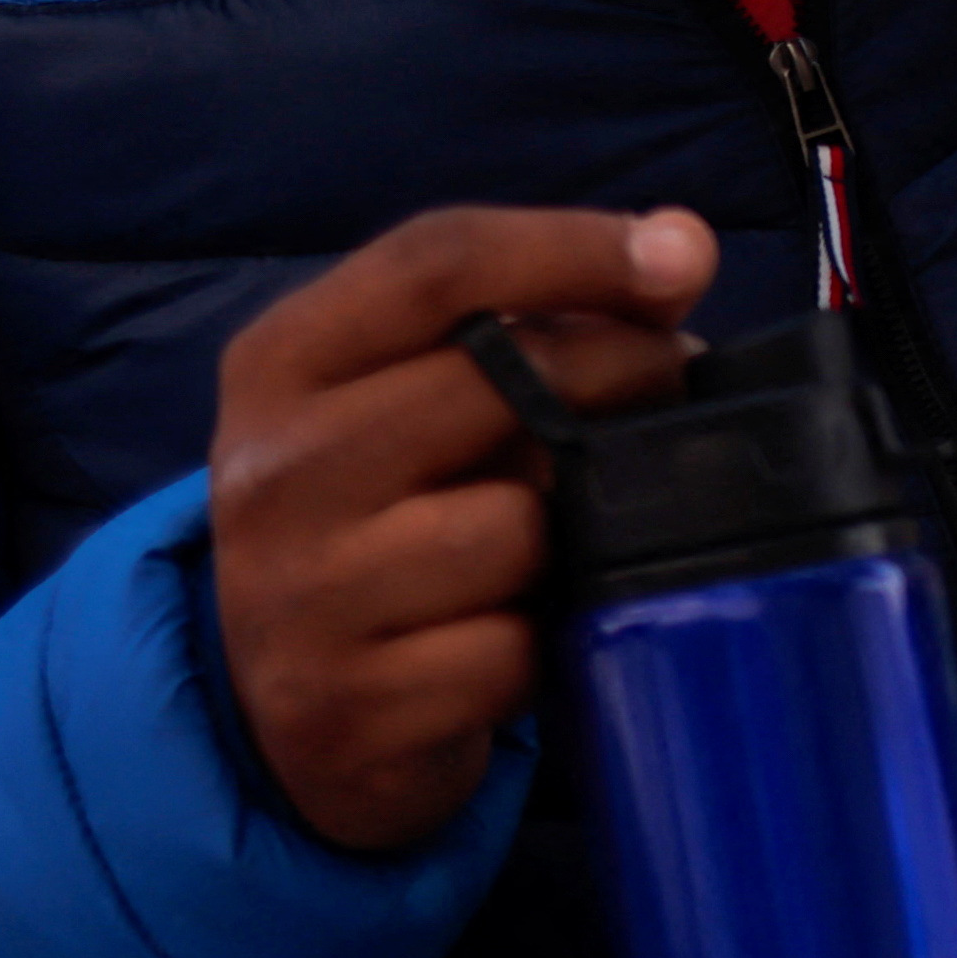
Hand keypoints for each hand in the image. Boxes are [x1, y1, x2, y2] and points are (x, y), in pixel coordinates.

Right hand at [209, 206, 711, 851]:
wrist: (287, 709)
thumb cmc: (394, 517)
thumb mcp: (428, 400)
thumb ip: (541, 319)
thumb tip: (681, 248)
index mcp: (281, 362)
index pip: (436, 263)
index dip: (575, 247)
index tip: (683, 256)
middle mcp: (272, 470)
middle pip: (495, 380)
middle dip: (619, 376)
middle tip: (674, 391)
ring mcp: (296, 597)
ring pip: (513, 526)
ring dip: (568, 538)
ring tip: (555, 546)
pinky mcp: (342, 710)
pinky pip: (509, 651)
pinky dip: (539, 647)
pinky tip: (513, 639)